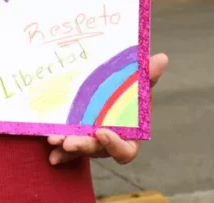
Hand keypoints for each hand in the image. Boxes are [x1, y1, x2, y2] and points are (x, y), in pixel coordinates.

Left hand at [47, 53, 167, 165]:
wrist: (109, 90)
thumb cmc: (128, 91)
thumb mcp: (138, 83)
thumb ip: (148, 75)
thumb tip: (162, 58)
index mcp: (129, 135)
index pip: (126, 150)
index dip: (114, 144)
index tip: (102, 132)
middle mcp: (109, 143)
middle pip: (98, 150)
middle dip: (83, 146)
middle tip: (69, 141)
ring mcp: (92, 143)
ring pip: (80, 149)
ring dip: (67, 147)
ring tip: (54, 140)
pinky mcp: (76, 139)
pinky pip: (66, 150)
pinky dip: (59, 151)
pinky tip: (51, 154)